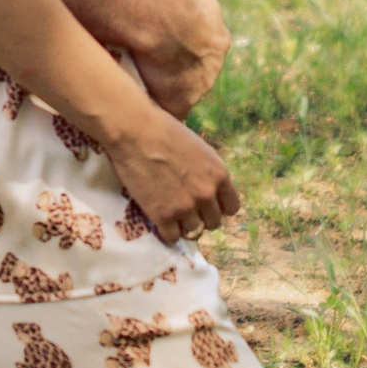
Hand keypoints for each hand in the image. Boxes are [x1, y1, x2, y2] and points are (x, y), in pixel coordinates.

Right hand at [105, 95, 241, 243]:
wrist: (134, 131)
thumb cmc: (163, 130)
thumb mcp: (198, 148)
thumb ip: (207, 171)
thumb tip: (206, 185)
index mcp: (219, 174)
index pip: (231, 207)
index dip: (218, 207)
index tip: (206, 205)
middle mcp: (207, 193)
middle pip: (214, 222)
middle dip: (201, 217)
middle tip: (185, 209)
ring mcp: (186, 207)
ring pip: (194, 232)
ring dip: (183, 225)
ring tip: (171, 214)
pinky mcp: (163, 216)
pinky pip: (172, 237)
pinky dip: (167, 231)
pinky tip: (160, 220)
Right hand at [133, 0, 229, 118]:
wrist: (157, 17)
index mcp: (218, 39)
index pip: (204, 48)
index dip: (187, 46)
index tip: (170, 44)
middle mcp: (214, 65)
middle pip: (197, 72)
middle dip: (181, 69)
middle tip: (156, 65)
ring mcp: (200, 87)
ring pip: (185, 91)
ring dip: (168, 88)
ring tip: (144, 84)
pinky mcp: (182, 103)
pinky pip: (171, 110)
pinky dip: (160, 108)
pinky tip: (145, 105)